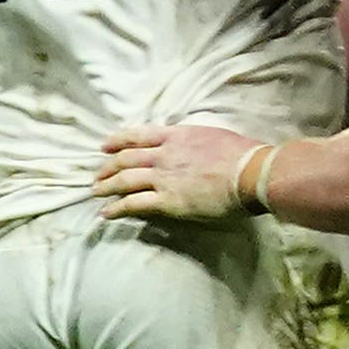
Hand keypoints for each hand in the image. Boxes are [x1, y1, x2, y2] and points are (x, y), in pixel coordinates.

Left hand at [96, 123, 269, 221]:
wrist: (252, 173)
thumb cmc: (244, 154)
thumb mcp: (214, 136)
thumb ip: (194, 142)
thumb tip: (191, 149)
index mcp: (177, 136)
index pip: (139, 135)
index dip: (118, 140)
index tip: (106, 146)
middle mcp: (164, 154)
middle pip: (126, 158)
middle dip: (108, 166)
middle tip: (98, 175)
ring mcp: (163, 178)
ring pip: (125, 180)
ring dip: (107, 186)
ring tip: (96, 192)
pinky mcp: (167, 201)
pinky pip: (134, 203)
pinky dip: (117, 208)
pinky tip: (106, 213)